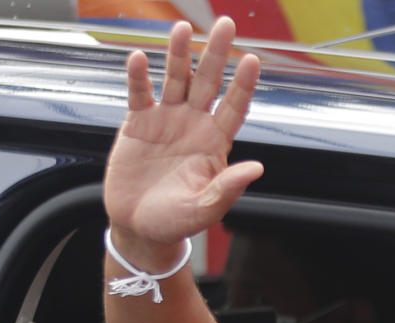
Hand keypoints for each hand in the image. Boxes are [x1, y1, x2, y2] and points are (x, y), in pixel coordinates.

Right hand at [104, 17, 263, 257]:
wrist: (140, 227)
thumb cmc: (177, 221)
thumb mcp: (205, 209)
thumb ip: (228, 187)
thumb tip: (257, 168)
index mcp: (215, 143)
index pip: (234, 107)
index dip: (243, 85)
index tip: (253, 60)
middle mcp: (194, 125)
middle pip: (208, 82)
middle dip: (216, 54)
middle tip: (225, 24)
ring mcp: (166, 120)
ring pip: (175, 80)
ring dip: (178, 55)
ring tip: (182, 29)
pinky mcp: (137, 124)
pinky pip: (139, 94)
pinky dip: (138, 77)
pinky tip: (139, 59)